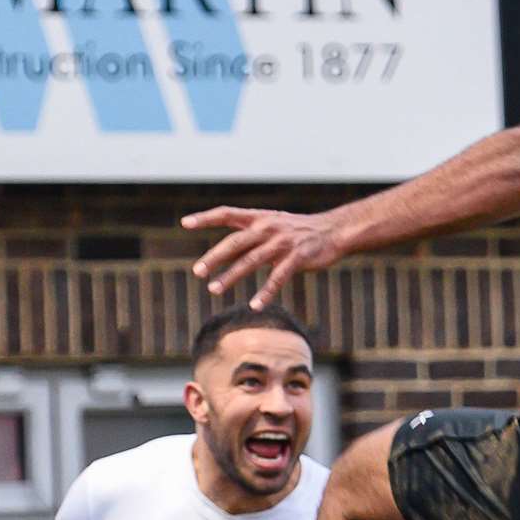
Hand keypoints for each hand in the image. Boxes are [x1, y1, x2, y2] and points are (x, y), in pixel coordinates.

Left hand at [182, 207, 345, 309]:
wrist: (334, 231)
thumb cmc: (299, 231)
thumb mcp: (273, 227)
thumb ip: (251, 237)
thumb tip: (225, 251)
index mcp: (259, 218)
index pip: (227, 213)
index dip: (206, 217)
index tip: (184, 223)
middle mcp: (268, 228)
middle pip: (235, 242)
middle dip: (214, 257)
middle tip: (197, 272)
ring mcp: (282, 243)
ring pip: (251, 260)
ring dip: (231, 276)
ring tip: (214, 289)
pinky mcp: (297, 258)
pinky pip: (277, 278)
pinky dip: (265, 293)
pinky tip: (255, 306)